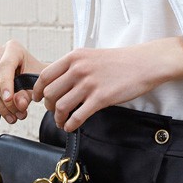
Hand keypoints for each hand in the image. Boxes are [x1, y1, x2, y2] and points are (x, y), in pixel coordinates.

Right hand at [0, 40, 45, 122]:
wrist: (33, 74)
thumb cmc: (36, 75)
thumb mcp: (36, 82)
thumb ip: (28, 93)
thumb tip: (19, 104)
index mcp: (13, 48)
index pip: (5, 66)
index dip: (6, 84)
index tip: (9, 100)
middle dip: (6, 102)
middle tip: (19, 115)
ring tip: (13, 118)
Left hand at [32, 43, 166, 130]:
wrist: (144, 63)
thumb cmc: (121, 61)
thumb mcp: (92, 55)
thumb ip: (74, 66)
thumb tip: (58, 82)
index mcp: (75, 57)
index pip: (45, 75)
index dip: (37, 90)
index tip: (37, 98)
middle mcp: (79, 69)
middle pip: (50, 93)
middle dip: (48, 106)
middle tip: (53, 111)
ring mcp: (89, 83)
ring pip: (61, 106)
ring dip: (59, 118)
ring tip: (62, 122)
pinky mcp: (101, 98)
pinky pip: (77, 116)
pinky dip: (70, 125)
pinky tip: (72, 126)